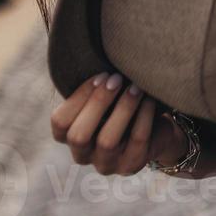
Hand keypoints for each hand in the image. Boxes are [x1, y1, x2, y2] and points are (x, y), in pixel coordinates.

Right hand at [49, 72, 179, 175]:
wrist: (155, 129)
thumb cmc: (122, 105)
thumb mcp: (104, 96)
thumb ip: (93, 85)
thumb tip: (91, 50)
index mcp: (69, 137)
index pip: (60, 123)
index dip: (78, 97)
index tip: (100, 75)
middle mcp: (83, 155)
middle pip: (78, 136)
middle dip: (97, 103)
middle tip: (116, 79)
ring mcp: (106, 165)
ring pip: (107, 141)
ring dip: (122, 109)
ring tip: (135, 87)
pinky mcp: (131, 166)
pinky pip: (136, 141)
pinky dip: (143, 116)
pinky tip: (149, 99)